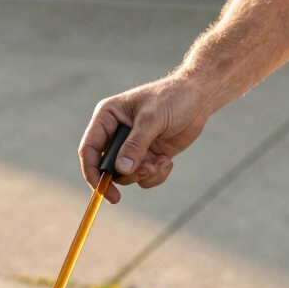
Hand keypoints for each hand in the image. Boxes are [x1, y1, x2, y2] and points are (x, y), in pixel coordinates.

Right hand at [79, 75, 207, 203]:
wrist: (198, 98)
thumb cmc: (172, 98)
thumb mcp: (152, 119)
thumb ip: (136, 144)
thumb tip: (121, 170)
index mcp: (108, 117)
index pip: (90, 149)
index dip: (92, 171)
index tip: (101, 190)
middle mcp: (116, 133)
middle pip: (107, 167)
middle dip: (126, 176)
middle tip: (146, 173)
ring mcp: (133, 146)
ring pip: (127, 175)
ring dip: (144, 175)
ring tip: (162, 162)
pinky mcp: (149, 156)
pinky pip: (145, 176)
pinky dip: (156, 175)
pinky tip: (167, 161)